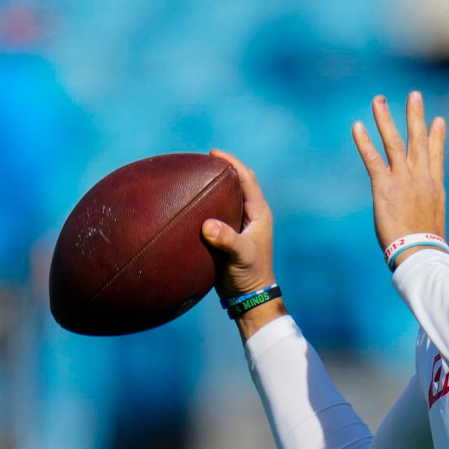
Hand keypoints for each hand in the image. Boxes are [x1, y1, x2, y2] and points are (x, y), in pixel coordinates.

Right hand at [201, 149, 276, 298]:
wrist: (248, 295)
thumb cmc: (250, 275)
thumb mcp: (240, 256)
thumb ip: (227, 240)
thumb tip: (207, 225)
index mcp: (259, 214)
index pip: (247, 180)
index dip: (233, 163)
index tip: (214, 153)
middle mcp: (251, 215)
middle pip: (238, 183)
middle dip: (222, 170)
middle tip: (201, 161)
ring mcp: (239, 224)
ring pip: (227, 197)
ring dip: (213, 186)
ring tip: (193, 176)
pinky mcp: (228, 234)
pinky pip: (216, 212)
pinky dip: (206, 204)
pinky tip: (189, 203)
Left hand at [353, 91, 446, 263]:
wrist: (421, 251)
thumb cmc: (427, 244)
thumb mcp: (433, 220)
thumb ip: (428, 208)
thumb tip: (426, 214)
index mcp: (434, 186)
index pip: (436, 155)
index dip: (437, 136)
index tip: (438, 120)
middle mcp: (421, 177)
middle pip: (418, 140)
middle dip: (415, 116)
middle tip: (413, 94)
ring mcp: (403, 179)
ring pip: (394, 142)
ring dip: (386, 119)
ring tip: (379, 100)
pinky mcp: (385, 186)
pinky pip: (373, 159)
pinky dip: (364, 142)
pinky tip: (357, 126)